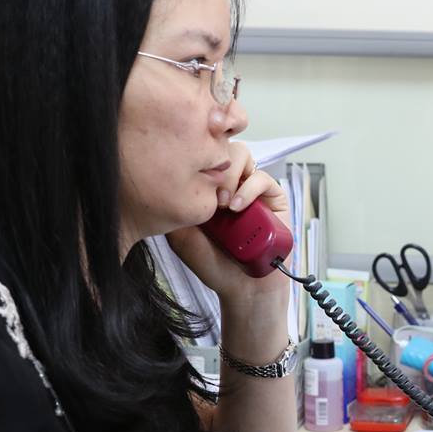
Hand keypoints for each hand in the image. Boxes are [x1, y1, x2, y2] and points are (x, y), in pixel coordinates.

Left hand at [166, 140, 291, 305]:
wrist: (240, 286)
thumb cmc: (211, 262)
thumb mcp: (180, 234)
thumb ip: (173, 207)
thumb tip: (160, 179)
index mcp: (206, 185)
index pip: (199, 152)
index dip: (192, 157)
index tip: (186, 180)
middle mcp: (229, 181)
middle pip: (220, 145)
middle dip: (212, 166)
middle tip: (208, 197)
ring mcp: (251, 186)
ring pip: (242, 154)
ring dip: (230, 175)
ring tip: (223, 204)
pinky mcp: (273, 196)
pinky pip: (262, 178)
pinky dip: (248, 188)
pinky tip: (237, 207)